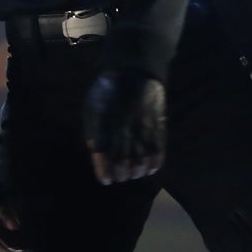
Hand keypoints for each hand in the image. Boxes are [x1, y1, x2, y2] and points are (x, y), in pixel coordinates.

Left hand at [83, 69, 165, 184]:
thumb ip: (93, 130)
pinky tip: (150, 168)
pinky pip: (159, 148)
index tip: (106, 180)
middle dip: (121, 173)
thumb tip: (96, 152)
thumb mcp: (92, 108)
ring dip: (137, 171)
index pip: (103, 152)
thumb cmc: (107, 92)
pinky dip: (155, 162)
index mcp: (104, 121)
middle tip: (119, 178)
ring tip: (133, 174)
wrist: (134, 71)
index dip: (104, 169)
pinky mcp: (158, 123)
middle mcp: (124, 125)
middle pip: (123, 159)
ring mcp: (143, 125)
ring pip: (142, 157)